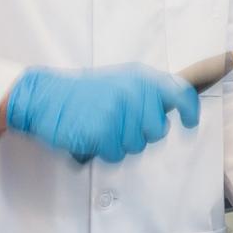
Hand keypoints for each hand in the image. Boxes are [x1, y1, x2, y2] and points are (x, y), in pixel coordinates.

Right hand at [6, 65, 199, 162]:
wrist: (43, 96)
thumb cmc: (84, 93)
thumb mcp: (120, 82)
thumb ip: (148, 93)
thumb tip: (177, 107)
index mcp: (140, 78)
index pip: (179, 92)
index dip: (189, 110)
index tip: (189, 123)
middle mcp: (133, 92)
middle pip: (158, 130)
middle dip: (141, 134)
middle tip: (119, 125)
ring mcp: (117, 111)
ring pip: (137, 145)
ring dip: (120, 143)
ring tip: (102, 128)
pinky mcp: (102, 130)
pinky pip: (116, 154)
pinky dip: (104, 151)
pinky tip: (92, 136)